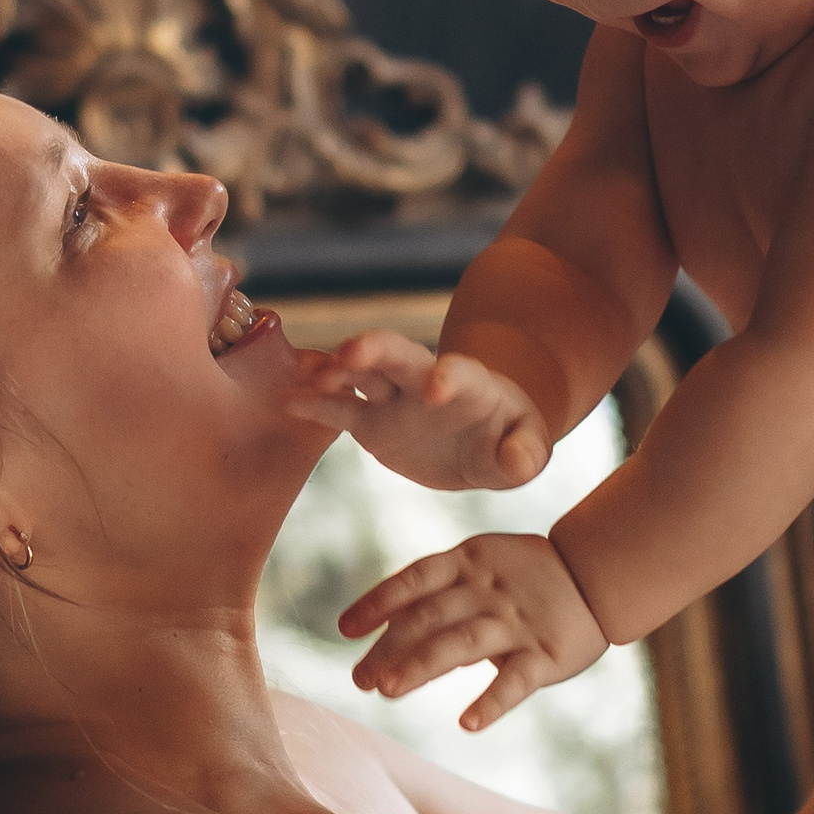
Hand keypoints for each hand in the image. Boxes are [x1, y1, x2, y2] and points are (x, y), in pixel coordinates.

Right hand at [285, 330, 551, 490]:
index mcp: (470, 385)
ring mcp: (393, 398)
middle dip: (375, 350)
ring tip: (310, 375)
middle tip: (351, 352)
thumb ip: (524, 455)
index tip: (436, 389)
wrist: (480, 439)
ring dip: (336, 370)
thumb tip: (516, 462)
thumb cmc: (510, 440)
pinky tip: (286, 401)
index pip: (458, 372)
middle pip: (399, 356)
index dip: (448, 376)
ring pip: (361, 375)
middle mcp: (424, 381)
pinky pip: (338, 411)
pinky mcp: (369, 421)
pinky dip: (313, 404)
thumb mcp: (527, 449)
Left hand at [339, 532, 608, 729]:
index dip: (378, 602)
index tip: (345, 629)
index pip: (415, 578)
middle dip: (390, 648)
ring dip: (422, 666)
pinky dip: (492, 702)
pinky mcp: (546, 654)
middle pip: (430, 616)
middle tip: (359, 680)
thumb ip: (439, 596)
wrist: (597, 574)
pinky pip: (516, 681)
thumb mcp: (482, 567)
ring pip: (462, 644)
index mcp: (469, 562)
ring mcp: (517, 622)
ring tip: (388, 691)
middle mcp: (488, 590)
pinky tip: (467, 724)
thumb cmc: (526, 576)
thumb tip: (384, 633)